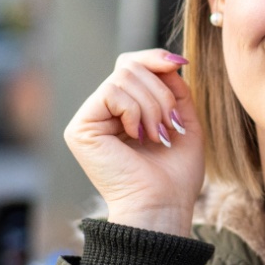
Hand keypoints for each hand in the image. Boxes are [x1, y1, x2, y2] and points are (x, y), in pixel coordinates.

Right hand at [64, 49, 203, 234]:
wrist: (164, 205)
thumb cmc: (176, 175)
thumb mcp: (184, 121)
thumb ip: (175, 89)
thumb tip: (167, 61)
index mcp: (123, 111)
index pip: (131, 64)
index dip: (155, 58)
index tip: (181, 63)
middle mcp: (102, 112)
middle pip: (129, 66)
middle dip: (160, 91)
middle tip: (168, 126)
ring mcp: (89, 119)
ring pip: (123, 76)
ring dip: (152, 105)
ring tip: (157, 135)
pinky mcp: (80, 128)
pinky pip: (111, 91)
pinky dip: (134, 110)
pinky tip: (137, 136)